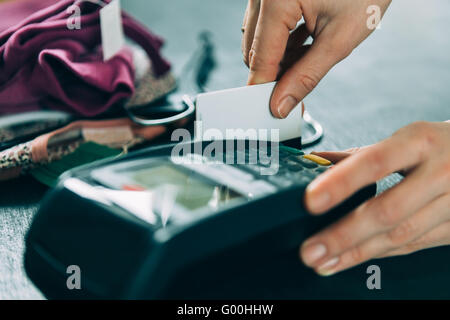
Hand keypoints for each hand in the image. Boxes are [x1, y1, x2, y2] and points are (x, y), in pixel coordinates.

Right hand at [241, 0, 390, 117]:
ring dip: (277, 58)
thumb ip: (306, 75)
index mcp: (277, 0)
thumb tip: (281, 104)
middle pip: (253, 50)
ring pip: (257, 39)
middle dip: (273, 73)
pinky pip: (266, 25)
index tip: (272, 110)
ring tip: (309, 57)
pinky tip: (304, 43)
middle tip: (297, 88)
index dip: (265, 88)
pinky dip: (281, 41)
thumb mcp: (339, 38)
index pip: (260, 56)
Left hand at [301, 121, 449, 275]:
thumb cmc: (438, 147)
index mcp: (419, 142)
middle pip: (387, 210)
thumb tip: (316, 163)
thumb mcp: (405, 139)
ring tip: (324, 261)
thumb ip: (361, 155)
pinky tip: (352, 258)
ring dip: (356, 253)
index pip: (375, 162)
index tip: (310, 201)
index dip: (341, 183)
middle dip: (343, 235)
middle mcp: (440, 172)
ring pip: (400, 235)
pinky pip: (413, 245)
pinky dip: (379, 254)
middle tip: (310, 250)